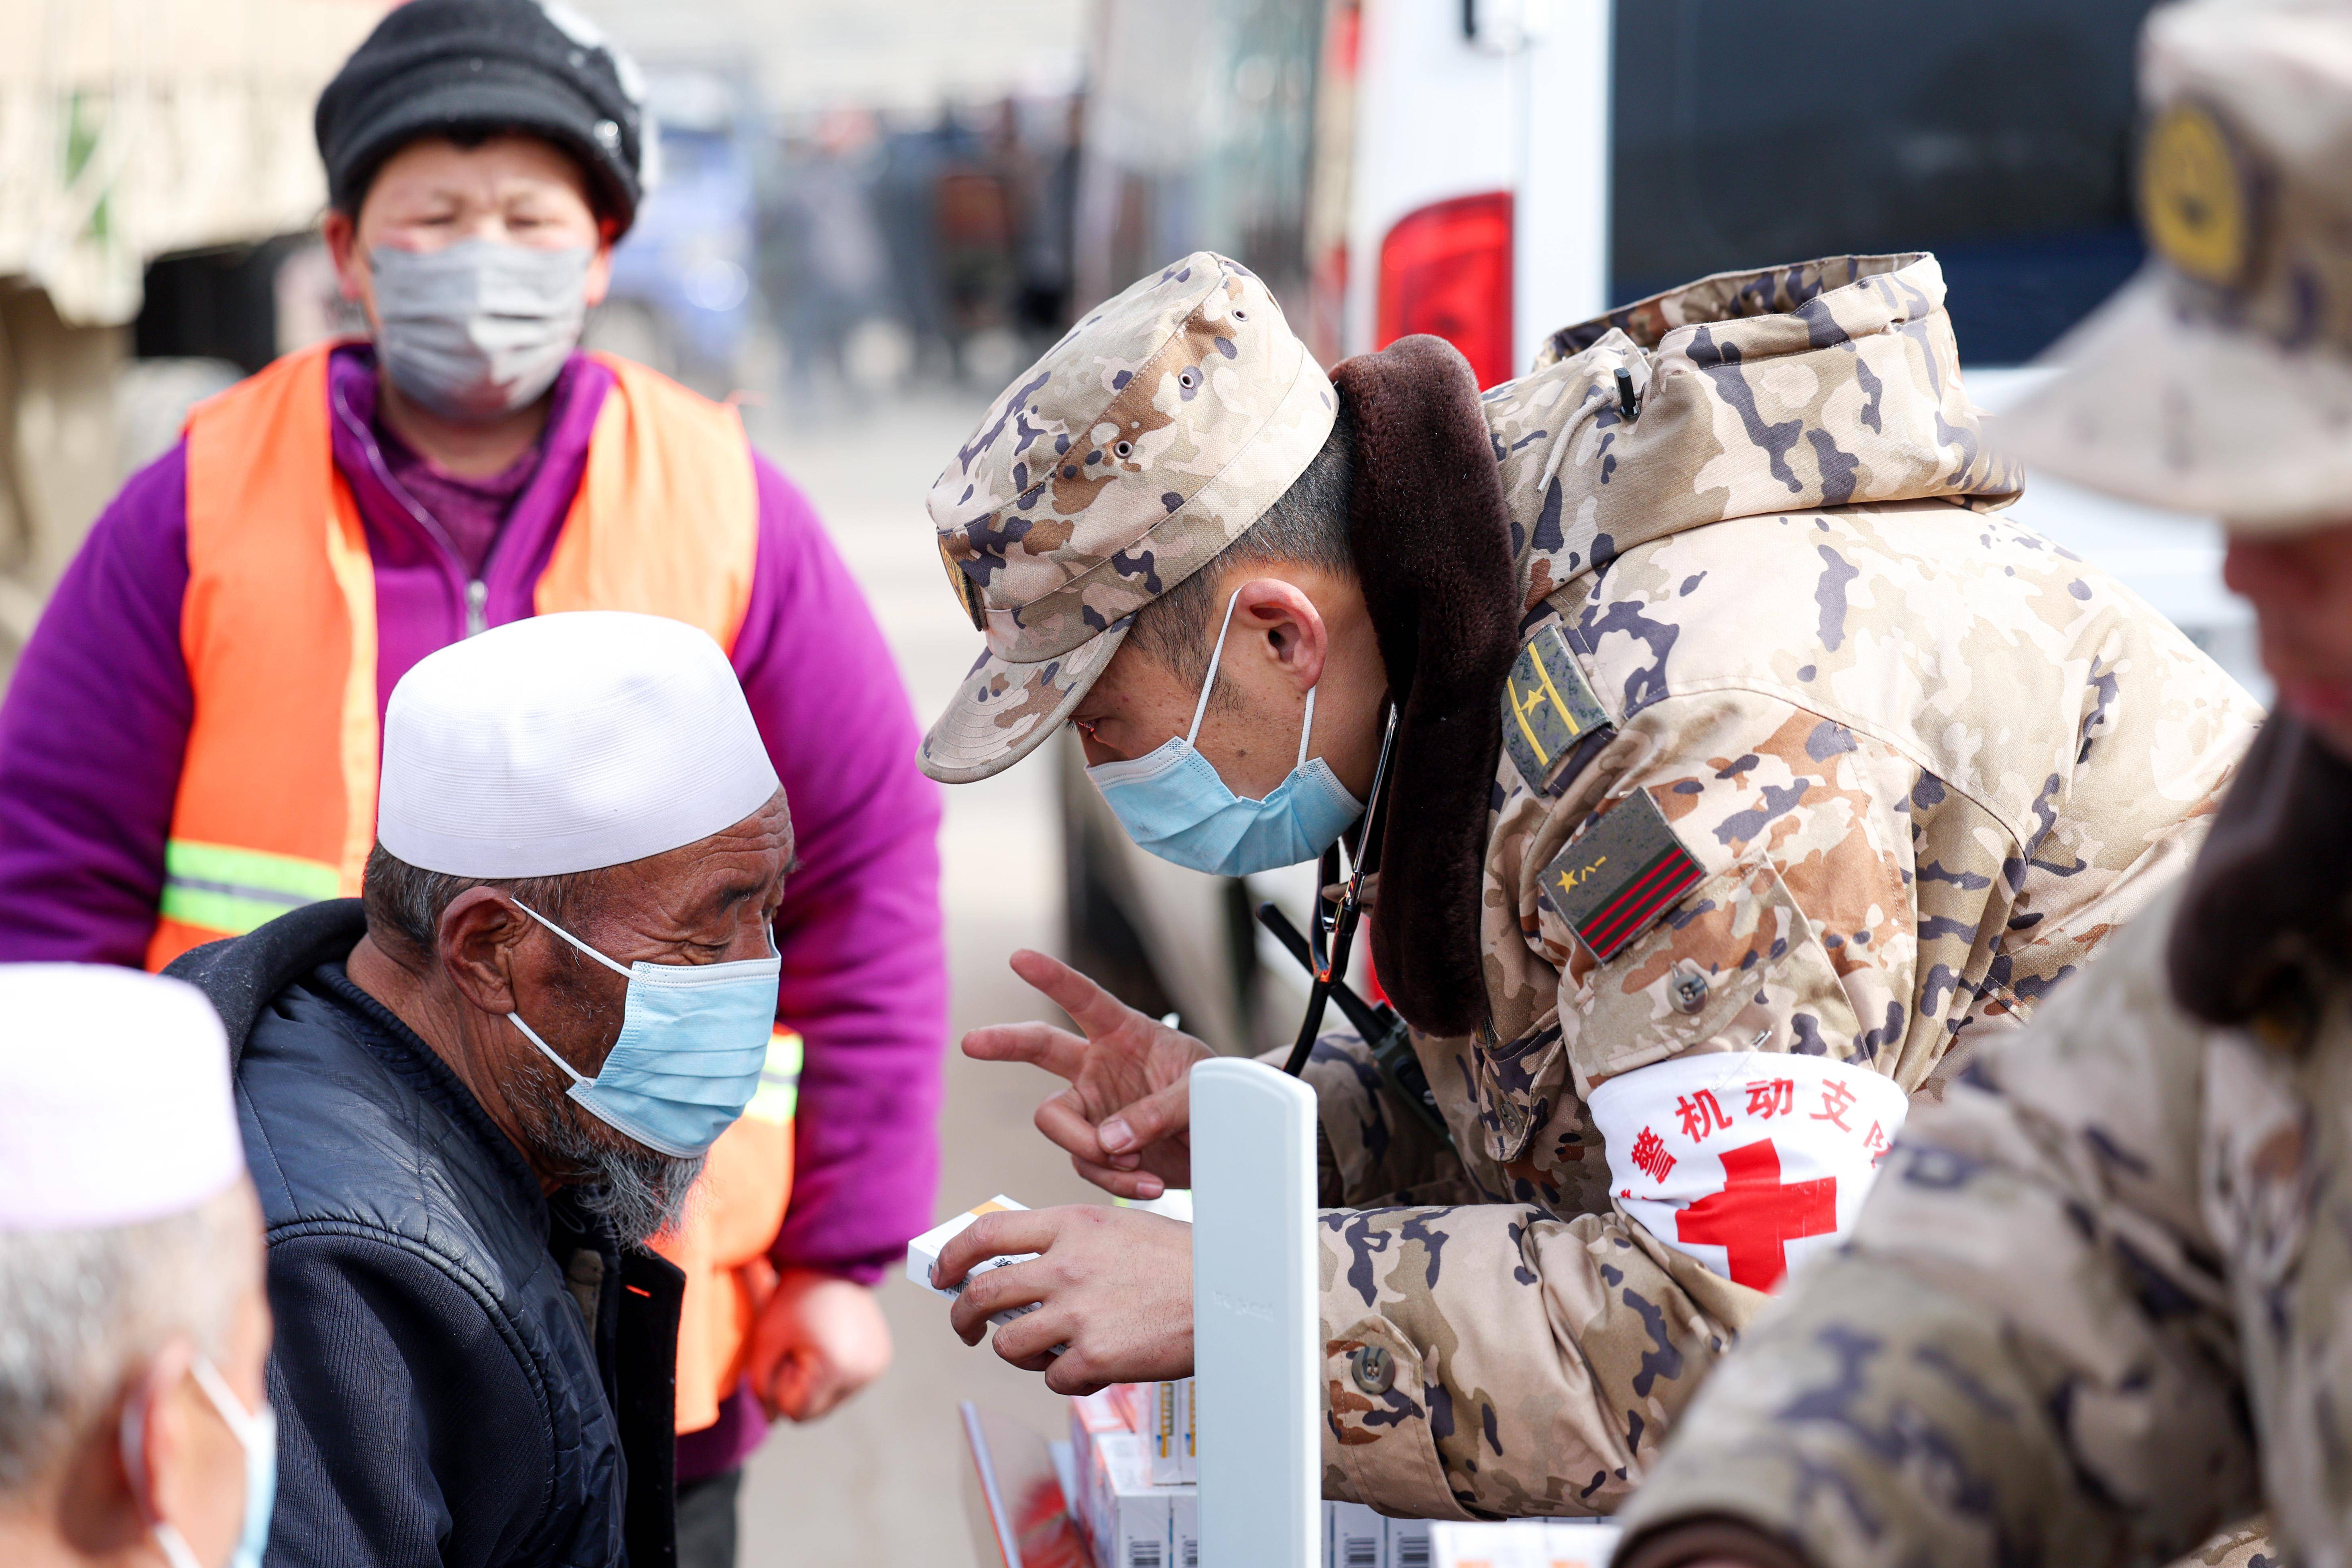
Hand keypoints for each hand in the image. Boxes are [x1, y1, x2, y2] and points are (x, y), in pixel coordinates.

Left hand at [744, 1269, 892, 1422]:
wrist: (831, 1264)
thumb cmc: (792, 1301)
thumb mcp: (765, 1343)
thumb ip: (761, 1389)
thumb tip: (772, 1420)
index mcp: (835, 1368)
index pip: (796, 1413)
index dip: (781, 1387)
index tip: (785, 1353)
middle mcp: (863, 1373)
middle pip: (816, 1412)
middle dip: (800, 1389)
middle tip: (797, 1350)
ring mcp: (876, 1367)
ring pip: (832, 1401)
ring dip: (817, 1383)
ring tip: (815, 1343)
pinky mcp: (881, 1360)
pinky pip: (849, 1385)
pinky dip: (835, 1373)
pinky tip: (832, 1343)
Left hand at [933, 1205, 1191, 1393]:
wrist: (1228, 1290)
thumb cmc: (1174, 1260)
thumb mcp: (1114, 1228)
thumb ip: (1065, 1241)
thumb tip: (1016, 1266)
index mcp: (1070, 1225)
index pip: (986, 1233)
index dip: (952, 1256)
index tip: (943, 1274)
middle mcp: (1066, 1266)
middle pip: (982, 1293)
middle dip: (961, 1315)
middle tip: (965, 1327)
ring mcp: (1078, 1313)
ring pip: (1008, 1343)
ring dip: (1015, 1351)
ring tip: (1041, 1350)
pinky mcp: (1095, 1357)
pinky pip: (1052, 1378)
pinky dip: (1063, 1378)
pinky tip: (1088, 1366)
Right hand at [961, 949, 1210, 1197]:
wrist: (1230, 1144)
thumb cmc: (1220, 1098)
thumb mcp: (1201, 1094)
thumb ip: (1159, 1111)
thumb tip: (1109, 1139)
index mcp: (1126, 1033)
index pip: (1084, 999)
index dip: (1052, 978)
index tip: (1020, 958)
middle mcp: (1099, 1066)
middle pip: (1039, 1048)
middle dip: (1003, 1043)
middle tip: (972, 1042)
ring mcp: (1093, 1107)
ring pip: (1056, 1122)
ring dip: (1092, 1150)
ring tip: (1139, 1163)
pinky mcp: (1096, 1148)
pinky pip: (1085, 1165)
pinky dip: (1114, 1180)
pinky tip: (1150, 1185)